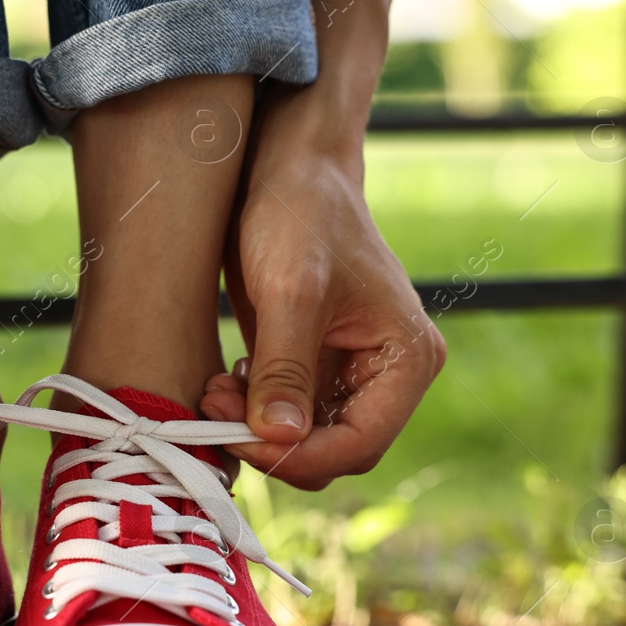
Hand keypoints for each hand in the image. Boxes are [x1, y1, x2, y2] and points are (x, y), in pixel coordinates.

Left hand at [201, 95, 443, 488]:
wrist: (288, 170)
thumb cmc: (302, 214)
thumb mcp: (291, 290)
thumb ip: (285, 368)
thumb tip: (278, 439)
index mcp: (408, 359)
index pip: (361, 443)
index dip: (300, 456)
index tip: (242, 439)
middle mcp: (389, 375)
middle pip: (335, 451)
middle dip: (274, 444)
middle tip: (218, 411)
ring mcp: (352, 373)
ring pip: (306, 440)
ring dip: (257, 430)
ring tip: (217, 392)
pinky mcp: (316, 366)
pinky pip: (288, 416)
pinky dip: (253, 412)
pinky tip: (226, 382)